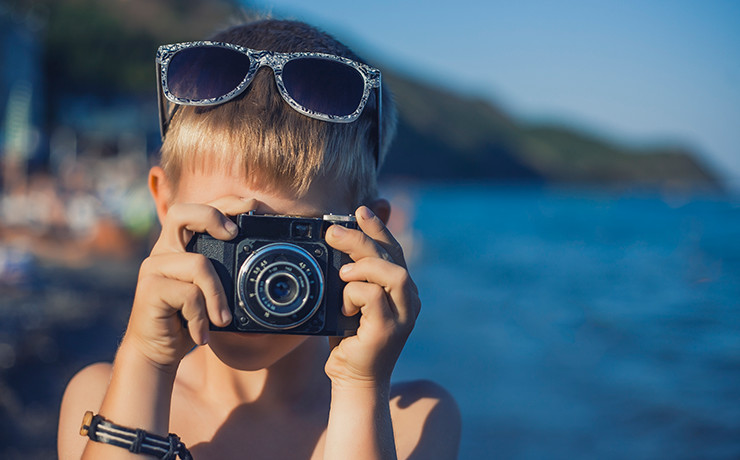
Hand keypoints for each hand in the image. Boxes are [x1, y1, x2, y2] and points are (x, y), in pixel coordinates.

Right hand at [123, 196, 256, 371]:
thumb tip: (263, 261)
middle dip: (212, 216)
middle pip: (181, 213)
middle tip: (234, 234)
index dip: (224, 203)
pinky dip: (201, 317)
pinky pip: (190, 295)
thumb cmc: (188, 319)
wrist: (156, 352)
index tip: (252, 207)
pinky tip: (200, 333)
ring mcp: (154, 268)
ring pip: (199, 263)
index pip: (198, 210)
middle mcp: (164, 251)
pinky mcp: (149, 289)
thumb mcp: (212, 293)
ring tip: (222, 319)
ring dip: (218, 296)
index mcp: (180, 246)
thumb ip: (226, 274)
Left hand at [324, 206, 420, 388]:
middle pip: (392, 256)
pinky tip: (343, 306)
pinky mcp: (388, 331)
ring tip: (341, 274)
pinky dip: (353, 294)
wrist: (354, 380)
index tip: (360, 209)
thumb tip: (337, 245)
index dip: (378, 227)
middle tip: (333, 231)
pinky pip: (372, 297)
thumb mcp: (349, 301)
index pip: (394, 250)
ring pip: (391, 272)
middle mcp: (409, 300)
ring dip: (362, 266)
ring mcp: (403, 316)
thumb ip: (351, 277)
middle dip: (362, 238)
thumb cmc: (350, 340)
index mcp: (402, 290)